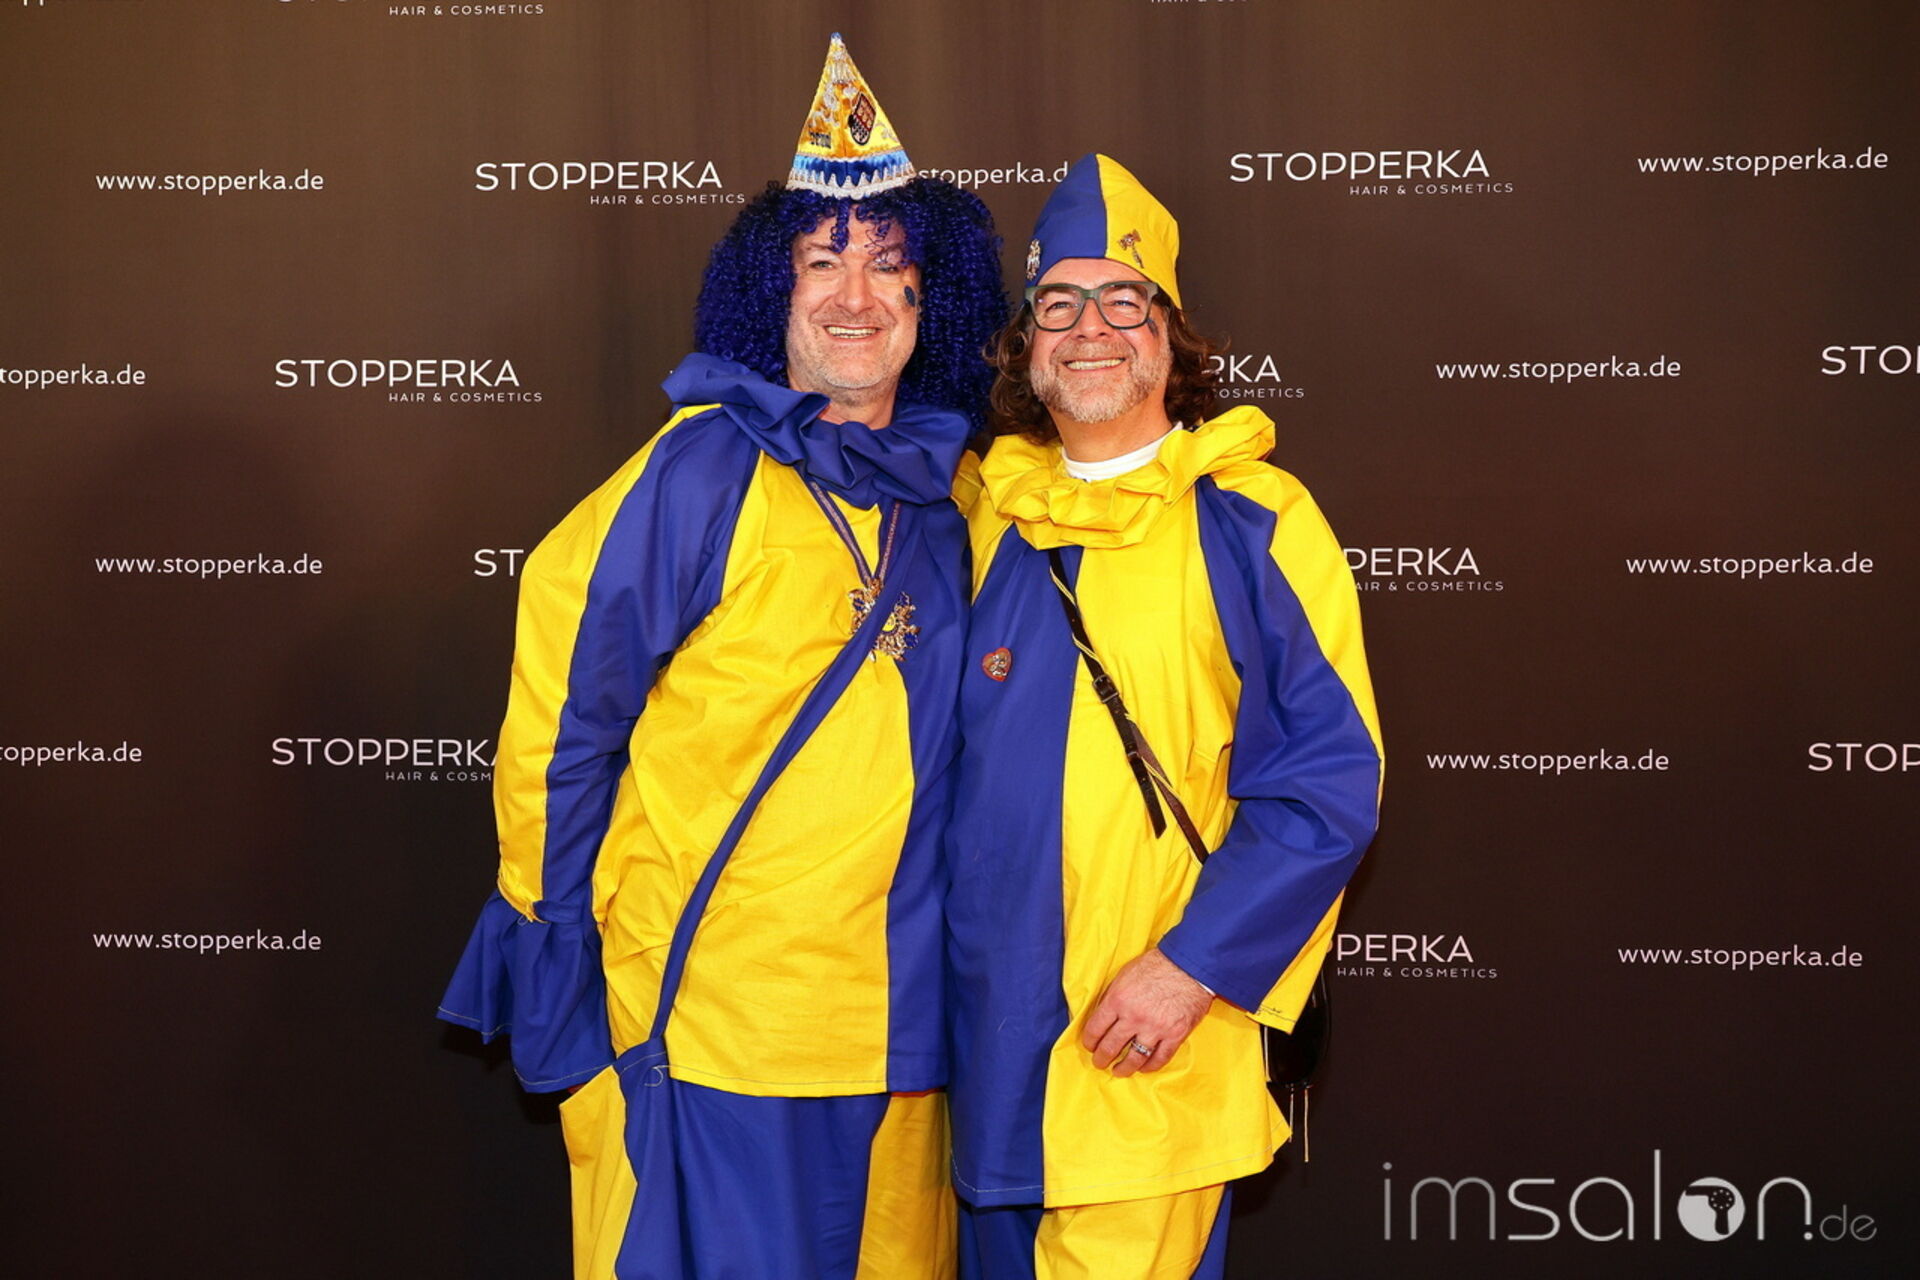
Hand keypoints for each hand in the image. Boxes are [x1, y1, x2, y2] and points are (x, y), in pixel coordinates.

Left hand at [1080, 948, 1213, 1077]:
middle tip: (1100, 1062)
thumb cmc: (1156, 966)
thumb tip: (1102, 1016)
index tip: (1089, 1046)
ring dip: (1123, 1068)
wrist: (1188, 965)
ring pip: (1134, 1058)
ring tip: (1118, 1071)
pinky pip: (1159, 1059)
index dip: (1089, 1041)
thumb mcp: (1124, 975)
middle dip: (1102, 1058)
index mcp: (1118, 1000)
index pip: (1095, 1028)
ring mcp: (1155, 1028)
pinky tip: (1143, 1068)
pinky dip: (1150, 1067)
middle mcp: (1134, 1017)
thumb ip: (1112, 997)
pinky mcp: (1174, 1035)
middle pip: (1110, 1046)